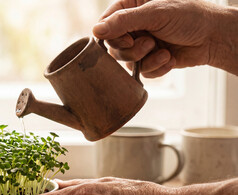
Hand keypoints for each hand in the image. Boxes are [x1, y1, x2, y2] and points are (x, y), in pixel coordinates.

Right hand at [92, 0, 234, 76]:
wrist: (213, 37)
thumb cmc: (189, 16)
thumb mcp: (154, 14)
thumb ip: (123, 22)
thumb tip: (95, 31)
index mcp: (130, 7)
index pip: (105, 24)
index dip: (111, 37)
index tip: (127, 40)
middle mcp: (132, 26)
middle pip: (113, 47)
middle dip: (131, 50)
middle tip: (149, 44)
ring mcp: (140, 44)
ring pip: (126, 61)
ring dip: (145, 60)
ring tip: (163, 52)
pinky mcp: (149, 60)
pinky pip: (140, 72)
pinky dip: (155, 68)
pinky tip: (169, 58)